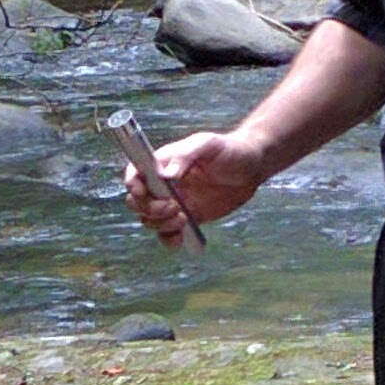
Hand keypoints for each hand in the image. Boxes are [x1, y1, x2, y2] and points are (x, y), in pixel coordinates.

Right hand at [124, 129, 271, 246]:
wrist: (251, 167)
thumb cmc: (229, 149)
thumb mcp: (207, 144)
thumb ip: (185, 156)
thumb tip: (166, 175)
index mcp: (162, 163)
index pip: (134, 174)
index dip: (133, 185)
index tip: (145, 193)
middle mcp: (163, 184)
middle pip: (137, 202)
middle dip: (149, 209)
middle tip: (174, 207)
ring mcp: (174, 202)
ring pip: (150, 221)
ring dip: (161, 224)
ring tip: (185, 218)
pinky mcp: (187, 218)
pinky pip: (167, 235)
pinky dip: (169, 240)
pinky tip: (182, 236)